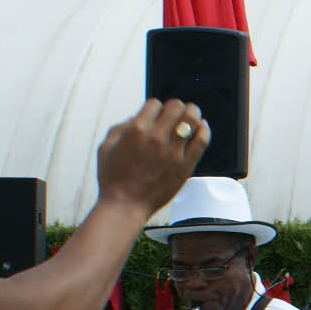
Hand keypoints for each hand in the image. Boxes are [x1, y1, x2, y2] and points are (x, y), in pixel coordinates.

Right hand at [96, 97, 206, 217]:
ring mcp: (172, 151)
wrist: (124, 205)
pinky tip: (202, 127)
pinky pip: (201, 141)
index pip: (155, 104)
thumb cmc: (112, 178)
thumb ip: (121, 127)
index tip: (157, 114)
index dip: (156, 107)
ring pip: (191, 119)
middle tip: (177, 112)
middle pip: (176, 107)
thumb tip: (138, 115)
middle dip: (176, 106)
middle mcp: (156, 137)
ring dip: (193, 113)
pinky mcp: (185, 165)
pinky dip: (204, 130)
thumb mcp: (106, 147)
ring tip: (192, 115)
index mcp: (136, 130)